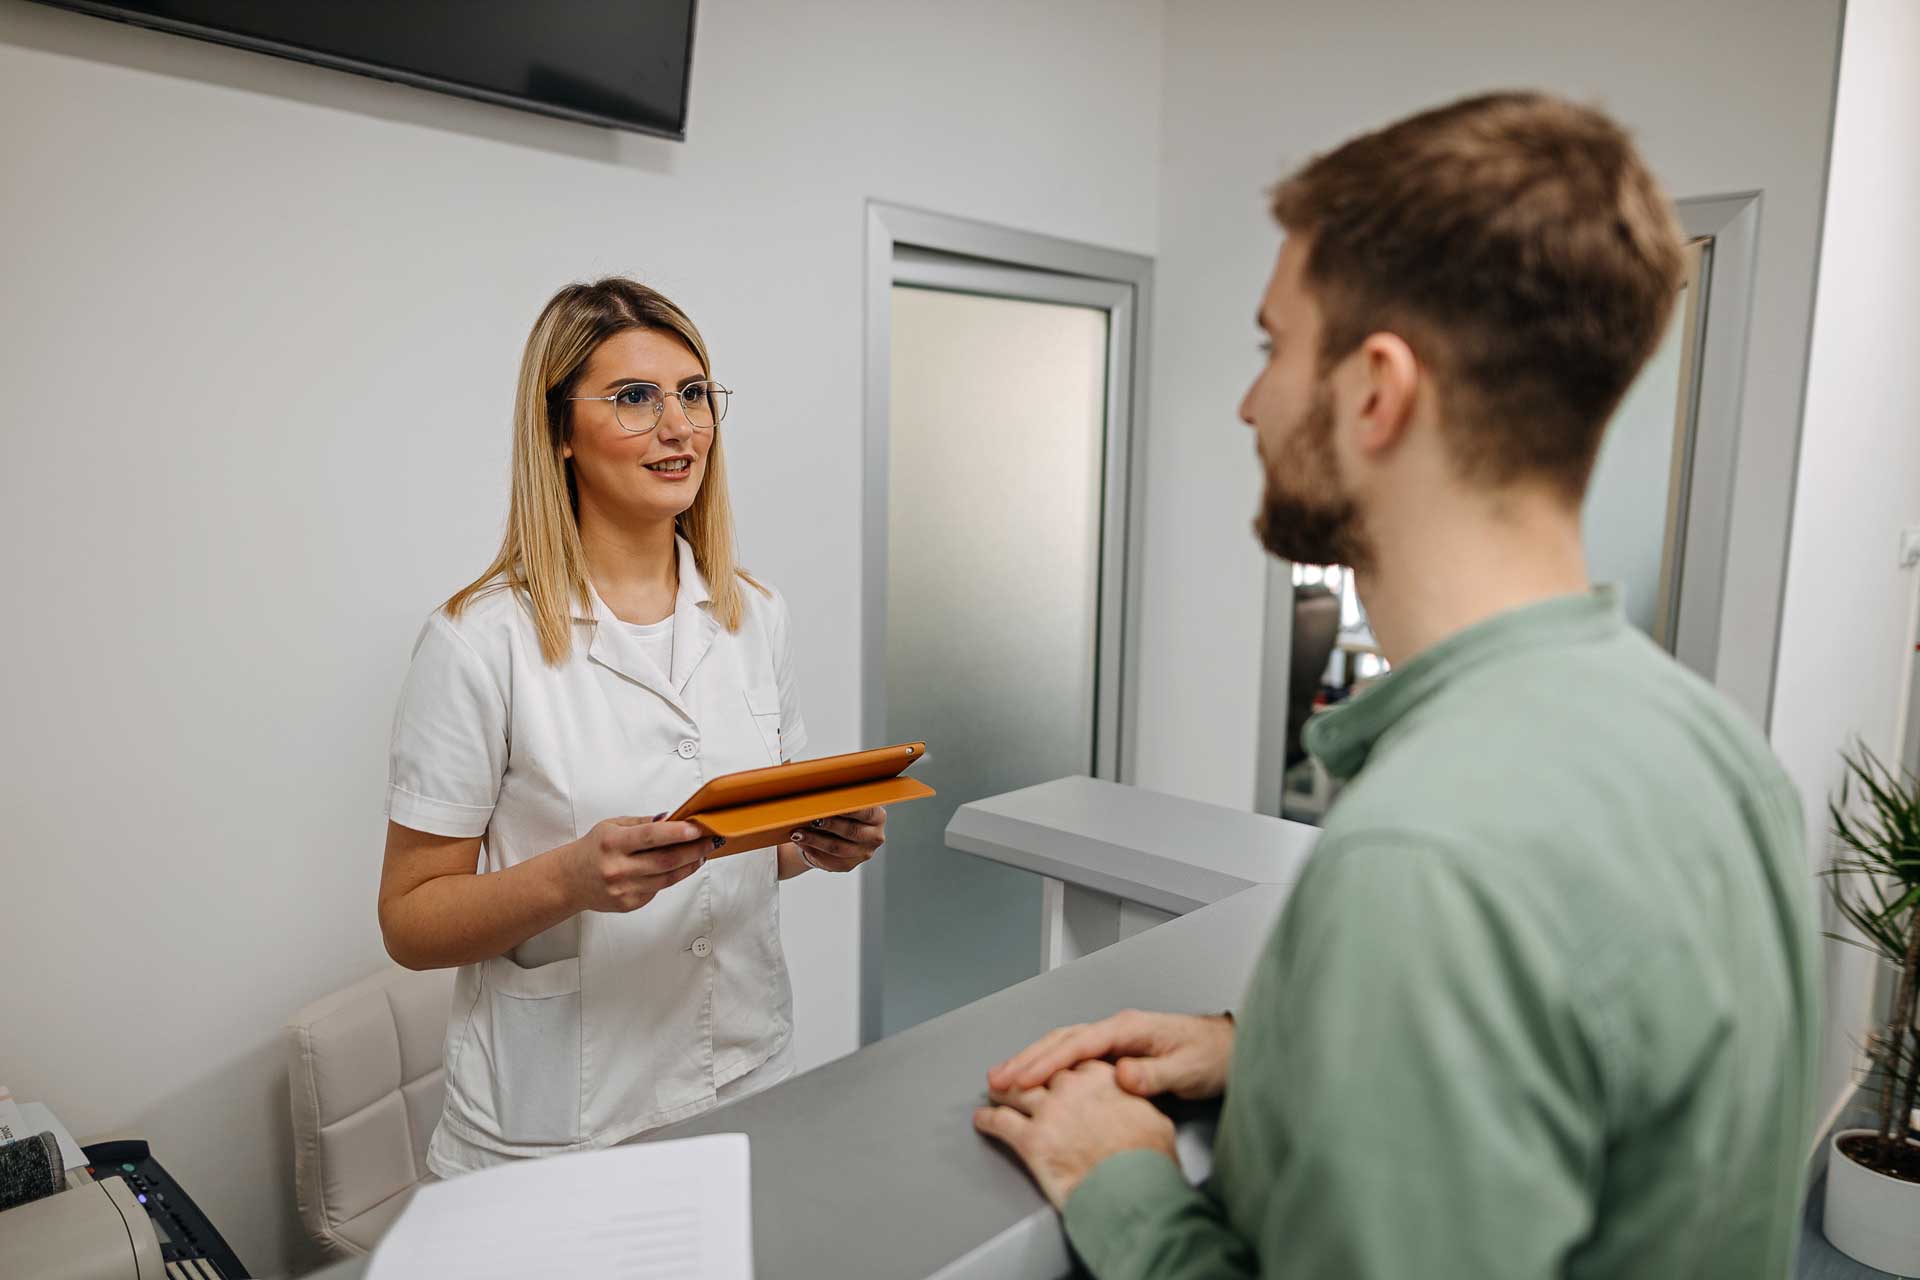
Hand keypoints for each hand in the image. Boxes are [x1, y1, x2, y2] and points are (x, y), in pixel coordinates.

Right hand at [562, 816, 712, 913]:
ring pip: (667, 878)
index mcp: (612, 843)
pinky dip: (671, 877)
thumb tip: (672, 818)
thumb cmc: (592, 849)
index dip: (677, 832)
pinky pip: (658, 889)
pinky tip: (678, 867)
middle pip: (665, 860)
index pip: (650, 836)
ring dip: (689, 865)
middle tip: (711, 841)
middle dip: (693, 850)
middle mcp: (617, 868)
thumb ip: (642, 823)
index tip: (697, 828)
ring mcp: (623, 889)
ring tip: (701, 854)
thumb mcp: (612, 826)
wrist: (569, 880)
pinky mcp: (629, 904)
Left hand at [788, 805, 886, 872]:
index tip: (830, 804)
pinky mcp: (849, 865)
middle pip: (852, 831)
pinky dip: (813, 850)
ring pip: (838, 848)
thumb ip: (838, 800)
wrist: (833, 835)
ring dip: (815, 840)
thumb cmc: (839, 814)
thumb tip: (817, 796)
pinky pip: (830, 860)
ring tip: (799, 833)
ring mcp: (863, 853)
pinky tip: (802, 843)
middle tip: (812, 819)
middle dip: (829, 824)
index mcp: (877, 817)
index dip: (848, 810)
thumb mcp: (844, 804)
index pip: (865, 812)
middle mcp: (875, 836)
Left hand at [974, 1060, 1176, 1209]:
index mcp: (1099, 1078)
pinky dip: (988, 1120)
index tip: (1052, 1071)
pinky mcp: (1031, 1140)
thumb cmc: (1147, 1160)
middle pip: (1039, 1074)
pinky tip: (982, 1120)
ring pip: (1015, 1092)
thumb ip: (1135, 1102)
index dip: (1058, 1068)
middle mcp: (1069, 1088)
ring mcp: (1048, 1112)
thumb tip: (1133, 1102)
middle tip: (1015, 1077)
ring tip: (994, 1091)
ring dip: (1001, 1091)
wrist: (1132, 1189)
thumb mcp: (1154, 1119)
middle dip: (1026, 1075)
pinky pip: (1000, 1123)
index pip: (1070, 1063)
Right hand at [987, 1009, 1234, 1099]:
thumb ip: (1153, 1073)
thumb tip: (1120, 1075)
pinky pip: (1074, 1057)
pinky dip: (1049, 1066)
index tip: (1021, 1078)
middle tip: (997, 1079)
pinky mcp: (1116, 1053)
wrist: (1231, 1052)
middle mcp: (1117, 1029)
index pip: (1077, 1044)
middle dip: (1026, 1059)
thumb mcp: (1187, 1068)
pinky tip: (1036, 1079)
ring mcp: (1115, 1039)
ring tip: (1005, 1078)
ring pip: (1063, 1046)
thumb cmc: (1212, 1057)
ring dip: (1032, 1061)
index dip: (1046, 1062)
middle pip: (1061, 1040)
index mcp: (1129, 1028)